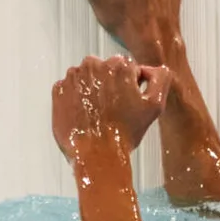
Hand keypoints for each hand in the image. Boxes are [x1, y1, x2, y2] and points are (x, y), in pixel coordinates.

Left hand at [52, 55, 170, 161]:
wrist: (97, 155)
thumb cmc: (125, 133)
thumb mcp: (155, 105)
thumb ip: (160, 79)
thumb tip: (153, 69)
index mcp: (119, 65)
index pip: (125, 68)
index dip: (128, 87)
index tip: (125, 103)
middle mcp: (94, 65)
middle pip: (104, 70)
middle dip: (108, 85)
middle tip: (112, 110)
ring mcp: (73, 77)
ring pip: (86, 78)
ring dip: (91, 90)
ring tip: (97, 114)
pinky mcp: (58, 90)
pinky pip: (68, 88)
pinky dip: (74, 98)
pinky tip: (83, 115)